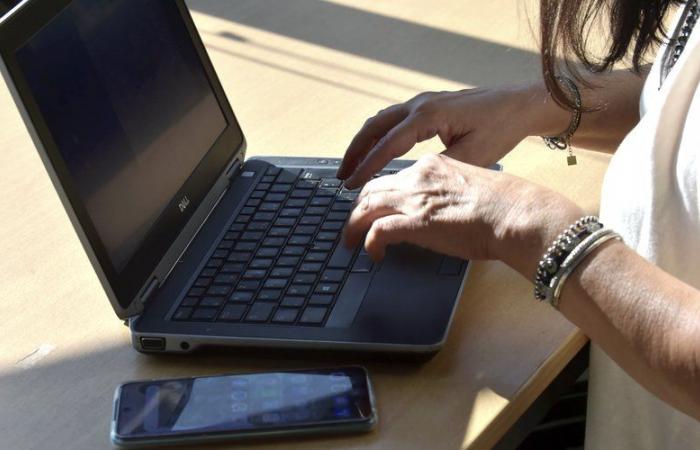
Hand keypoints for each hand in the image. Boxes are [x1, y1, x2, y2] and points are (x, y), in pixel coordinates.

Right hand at [337, 85, 552, 188]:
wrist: (520, 104)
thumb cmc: (500, 128)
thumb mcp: (471, 156)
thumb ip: (439, 170)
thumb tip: (411, 186)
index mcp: (428, 116)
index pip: (387, 144)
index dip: (366, 166)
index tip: (351, 184)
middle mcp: (420, 104)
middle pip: (374, 127)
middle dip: (354, 152)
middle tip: (341, 176)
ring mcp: (423, 102)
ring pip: (380, 121)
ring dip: (363, 143)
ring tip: (351, 166)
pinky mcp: (429, 105)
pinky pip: (392, 119)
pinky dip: (377, 136)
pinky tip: (375, 150)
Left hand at [343, 154, 583, 277]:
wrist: (517, 214)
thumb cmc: (507, 205)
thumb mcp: (472, 187)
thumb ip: (450, 194)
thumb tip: (443, 212)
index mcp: (433, 165)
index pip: (394, 177)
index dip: (379, 194)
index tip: (375, 207)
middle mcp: (418, 176)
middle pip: (372, 188)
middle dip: (357, 208)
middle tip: (352, 225)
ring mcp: (414, 198)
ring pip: (365, 206)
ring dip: (354, 225)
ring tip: (350, 241)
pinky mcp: (414, 222)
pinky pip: (377, 231)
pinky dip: (369, 243)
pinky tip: (373, 254)